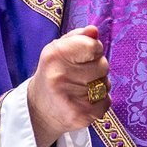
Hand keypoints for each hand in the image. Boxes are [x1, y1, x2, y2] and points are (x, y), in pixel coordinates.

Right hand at [27, 25, 110, 146]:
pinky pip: (106, 101)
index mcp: (54, 55)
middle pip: (103, 65)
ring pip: (106, 84)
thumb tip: (94, 30)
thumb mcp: (58, 50)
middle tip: (80, 75)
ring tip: (80, 88)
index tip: (86, 54)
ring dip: (98, 85)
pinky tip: (82, 101)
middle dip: (97, 68)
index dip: (94, 49)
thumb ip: (77, 37)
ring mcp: (71, 98)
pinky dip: (99, 102)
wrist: (39, 110)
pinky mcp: (82, 115)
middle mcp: (60, 76)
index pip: (93, 46)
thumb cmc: (53, 73)